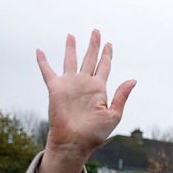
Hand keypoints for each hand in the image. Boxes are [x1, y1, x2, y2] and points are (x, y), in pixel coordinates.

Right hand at [37, 30, 134, 165]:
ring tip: (72, 35)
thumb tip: (133, 80)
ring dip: (71, 47)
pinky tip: (39, 51)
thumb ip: (121, 96)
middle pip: (90, 58)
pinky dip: (43, 61)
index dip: (107, 55)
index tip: (110, 44)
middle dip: (93, 45)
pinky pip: (48, 72)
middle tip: (96, 31)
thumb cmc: (95, 133)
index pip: (104, 67)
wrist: (75, 142)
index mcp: (99, 89)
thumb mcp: (114, 114)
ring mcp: (70, 84)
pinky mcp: (56, 89)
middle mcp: (85, 83)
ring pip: (70, 60)